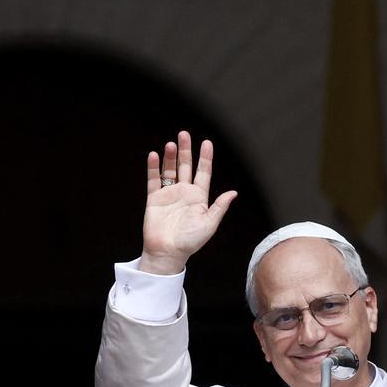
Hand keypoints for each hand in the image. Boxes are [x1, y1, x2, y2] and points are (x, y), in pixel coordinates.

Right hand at [140, 132, 236, 274]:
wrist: (168, 252)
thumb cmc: (190, 242)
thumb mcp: (209, 224)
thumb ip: (219, 207)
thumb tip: (233, 193)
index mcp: (199, 198)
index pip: (203, 173)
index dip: (205, 158)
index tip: (207, 143)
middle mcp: (184, 193)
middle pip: (186, 167)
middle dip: (186, 151)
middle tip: (184, 134)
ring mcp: (169, 195)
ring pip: (170, 170)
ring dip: (170, 157)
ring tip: (171, 144)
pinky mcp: (154, 199)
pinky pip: (153, 180)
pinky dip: (153, 168)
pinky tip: (154, 156)